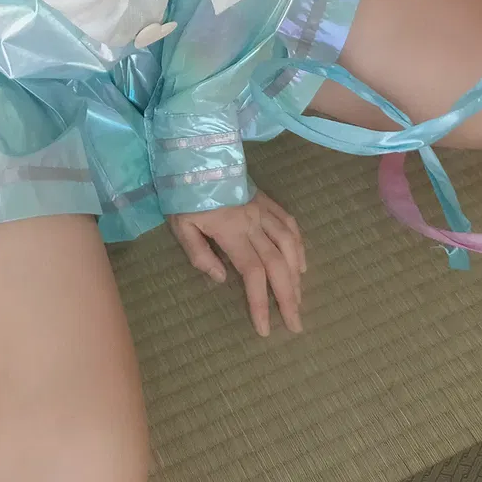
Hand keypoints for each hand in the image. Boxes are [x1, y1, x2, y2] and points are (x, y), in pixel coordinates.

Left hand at [166, 191, 305, 336]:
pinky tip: (301, 263)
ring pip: (288, 244)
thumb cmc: (184, 193)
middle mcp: (253, 222)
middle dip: (288, 297)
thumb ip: (200, 254)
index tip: (264, 329)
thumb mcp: (180, 225)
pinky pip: (289, 222)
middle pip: (278, 264)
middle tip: (296, 325)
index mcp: (231, 231)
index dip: (260, 302)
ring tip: (299, 299)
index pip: (253, 273)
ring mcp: (262, 209)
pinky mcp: (264, 199)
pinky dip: (299, 244)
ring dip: (297, 275)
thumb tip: (222, 279)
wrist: (195, 153)